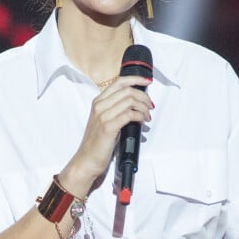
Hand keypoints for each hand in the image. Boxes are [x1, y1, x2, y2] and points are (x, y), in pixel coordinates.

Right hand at [59, 75, 152, 194]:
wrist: (87, 159)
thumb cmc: (97, 141)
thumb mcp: (104, 119)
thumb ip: (116, 108)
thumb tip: (136, 102)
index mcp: (98, 101)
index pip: (119, 82)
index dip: (135, 79)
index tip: (147, 82)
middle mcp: (100, 105)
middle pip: (127, 90)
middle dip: (143, 96)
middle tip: (150, 105)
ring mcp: (103, 115)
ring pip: (130, 101)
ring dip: (143, 107)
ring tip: (147, 116)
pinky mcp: (108, 126)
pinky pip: (129, 114)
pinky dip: (140, 116)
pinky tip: (142, 121)